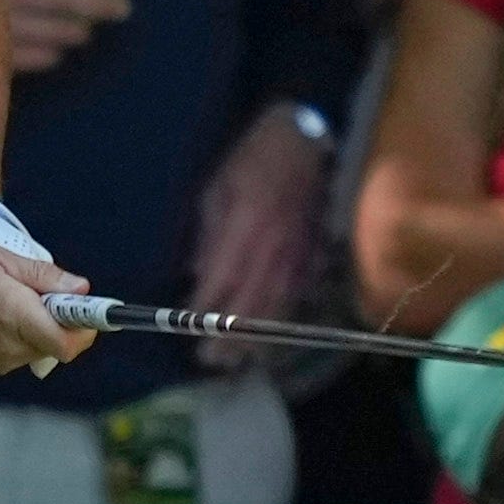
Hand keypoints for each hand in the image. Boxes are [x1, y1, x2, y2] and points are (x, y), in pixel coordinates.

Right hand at [0, 237, 89, 378]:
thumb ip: (40, 276)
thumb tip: (81, 289)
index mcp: (18, 318)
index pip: (71, 342)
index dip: (87, 327)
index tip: (87, 308)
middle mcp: (11, 348)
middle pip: (57, 345)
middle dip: (59, 321)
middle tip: (40, 292)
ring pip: (34, 349)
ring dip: (33, 328)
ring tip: (4, 298)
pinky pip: (11, 353)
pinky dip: (10, 336)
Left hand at [184, 106, 329, 354]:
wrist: (303, 142)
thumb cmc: (252, 160)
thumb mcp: (216, 190)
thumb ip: (208, 235)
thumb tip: (197, 275)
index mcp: (245, 226)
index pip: (222, 278)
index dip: (205, 308)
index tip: (189, 328)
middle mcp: (273, 246)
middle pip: (251, 302)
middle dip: (229, 336)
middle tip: (210, 361)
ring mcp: (298, 254)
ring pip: (277, 306)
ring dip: (257, 337)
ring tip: (238, 360)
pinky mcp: (315, 256)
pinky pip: (299, 296)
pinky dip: (282, 319)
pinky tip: (271, 338)